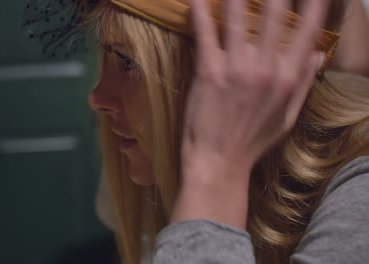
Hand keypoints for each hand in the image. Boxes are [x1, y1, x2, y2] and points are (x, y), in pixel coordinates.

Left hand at [173, 0, 327, 226]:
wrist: (219, 162)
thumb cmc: (253, 141)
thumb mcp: (287, 116)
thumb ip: (302, 82)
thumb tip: (319, 53)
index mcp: (287, 78)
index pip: (306, 31)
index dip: (312, 6)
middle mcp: (265, 68)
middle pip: (274, 16)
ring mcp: (236, 68)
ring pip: (237, 18)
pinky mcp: (209, 72)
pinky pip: (206, 34)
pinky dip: (199, 14)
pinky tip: (196, 0)